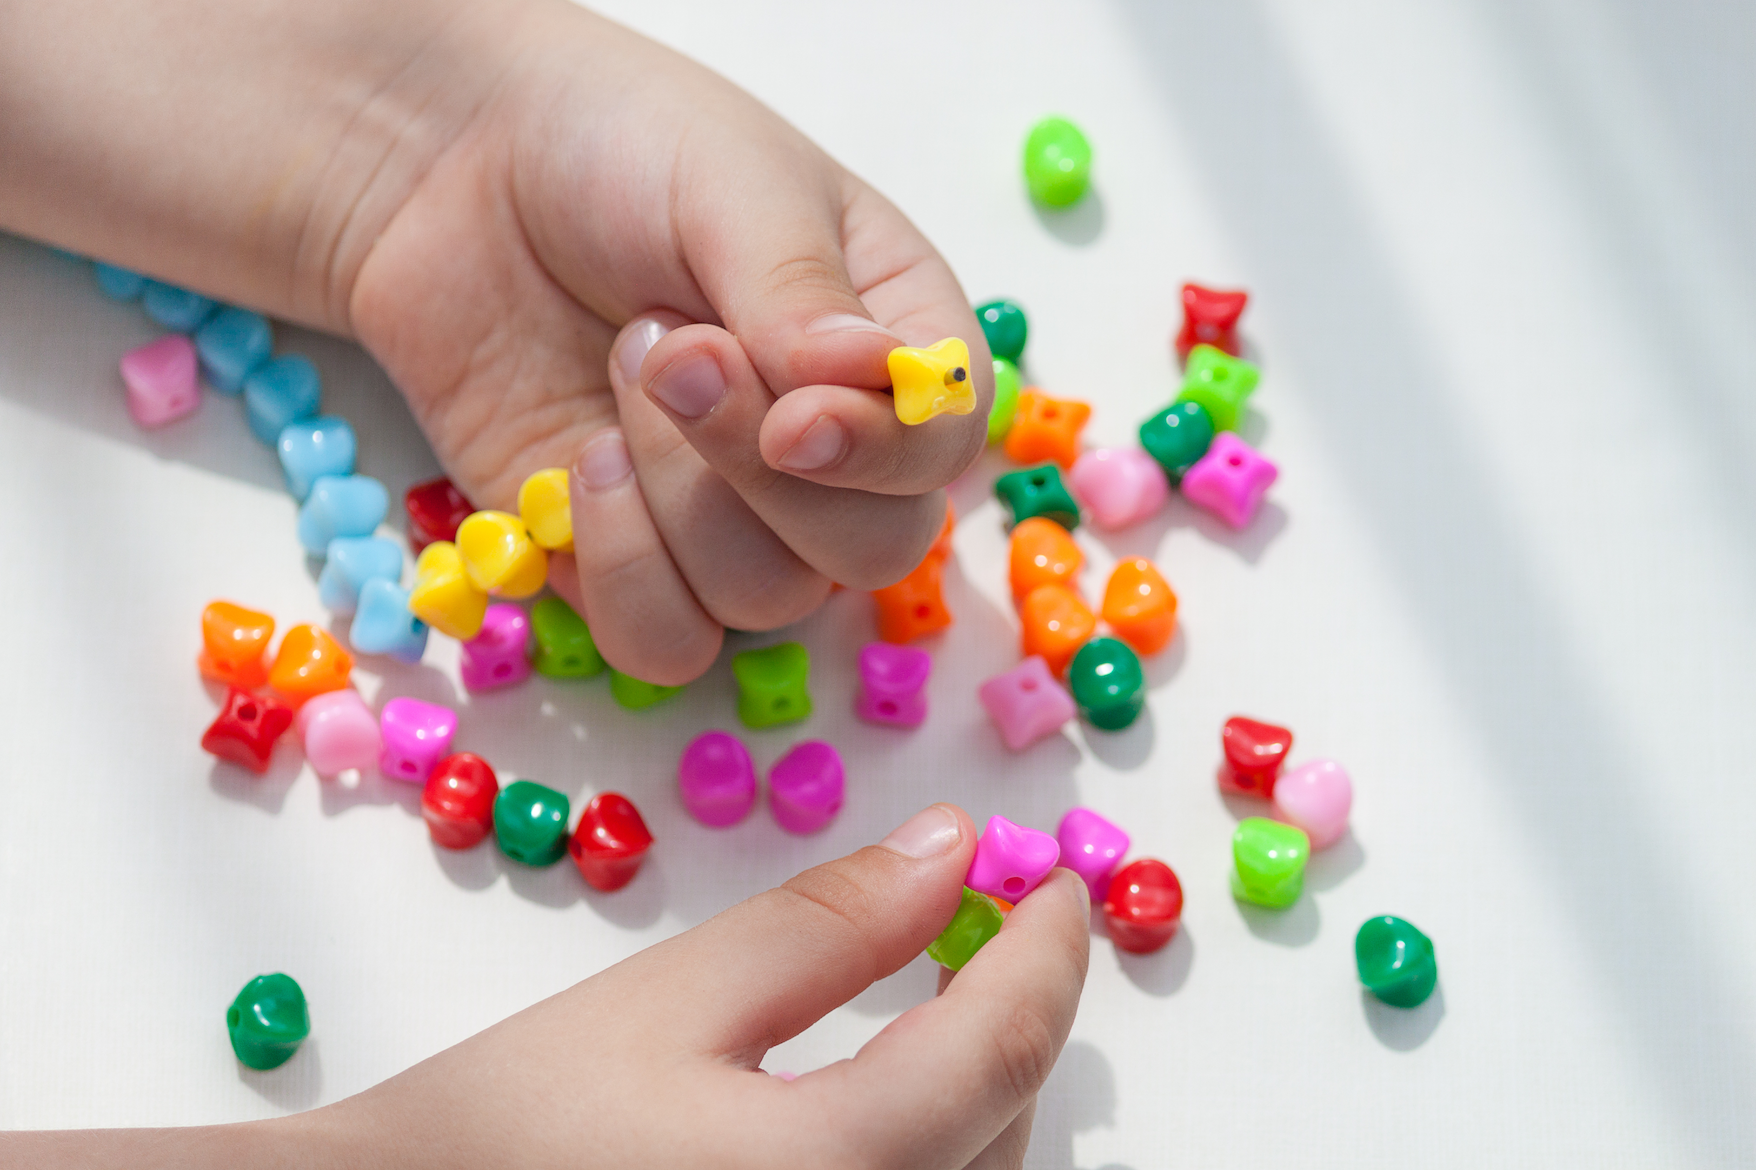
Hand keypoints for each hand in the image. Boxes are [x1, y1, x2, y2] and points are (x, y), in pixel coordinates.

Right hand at [0, 806, 1090, 1167]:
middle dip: (1018, 1019)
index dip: (1048, 952)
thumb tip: (955, 850)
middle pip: (1007, 1131)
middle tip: (997, 927)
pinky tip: (885, 1108)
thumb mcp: (669, 1003)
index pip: (1003, 1049)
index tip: (1057, 885)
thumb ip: (828, 926)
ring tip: (945, 1005)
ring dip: (986, 1094)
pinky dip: (934, 1155)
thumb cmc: (502, 1129)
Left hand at [347, 1, 991, 682]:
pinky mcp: (631, 557)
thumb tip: (868, 381)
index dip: (880, 456)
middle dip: (757, 475)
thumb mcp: (729, 184)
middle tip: (669, 355)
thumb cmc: (619, 147)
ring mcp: (731, 512)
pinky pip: (663, 641)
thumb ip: (801, 289)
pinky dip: (620, 574)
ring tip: (618, 371)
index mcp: (889, 338)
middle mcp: (830, 444)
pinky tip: (577, 465)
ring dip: (676, 501)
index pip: (942, 446)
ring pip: (765, 601)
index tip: (793, 423)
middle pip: (869, 550)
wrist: (453, 168)